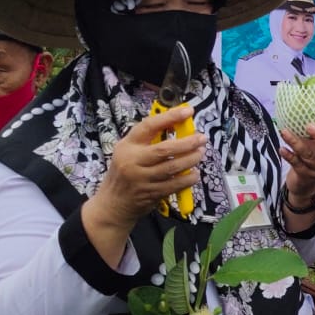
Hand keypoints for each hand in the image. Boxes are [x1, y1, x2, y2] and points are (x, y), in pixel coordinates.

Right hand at [90, 106, 206, 229]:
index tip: (188, 111)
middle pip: (165, 149)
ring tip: (200, 153)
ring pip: (172, 167)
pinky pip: (175, 185)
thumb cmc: (125, 171)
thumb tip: (178, 123)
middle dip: (187, 143)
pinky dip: (188, 179)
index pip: (149, 126)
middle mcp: (133, 161)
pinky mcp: (151, 194)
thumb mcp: (128, 151)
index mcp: (127, 146)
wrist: (112, 204)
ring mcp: (142, 179)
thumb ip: (148, 139)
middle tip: (201, 138)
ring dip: (191, 159)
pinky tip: (194, 174)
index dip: (170, 117)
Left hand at [279, 118, 314, 198]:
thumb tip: (306, 104)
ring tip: (284, 132)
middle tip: (309, 125)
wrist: (306, 183)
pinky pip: (297, 164)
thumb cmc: (314, 155)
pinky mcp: (306, 175)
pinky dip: (289, 156)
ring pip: (309, 155)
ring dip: (295, 142)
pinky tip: (282, 149)